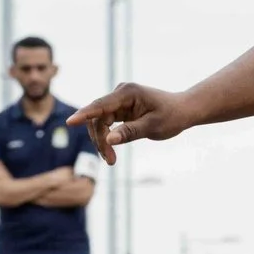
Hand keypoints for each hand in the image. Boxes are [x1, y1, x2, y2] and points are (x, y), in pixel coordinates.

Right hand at [67, 83, 186, 164]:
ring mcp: (118, 101)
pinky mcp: (119, 109)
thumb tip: (109, 139)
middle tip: (110, 160)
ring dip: (102, 141)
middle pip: (97, 118)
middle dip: (100, 139)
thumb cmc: (171, 116)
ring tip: (111, 160)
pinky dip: (107, 138)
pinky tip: (110, 152)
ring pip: (99, 122)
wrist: (182, 111)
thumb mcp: (153, 127)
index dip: (84, 115)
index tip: (70, 122)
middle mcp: (120, 94)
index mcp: (127, 93)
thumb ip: (130, 132)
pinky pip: (105, 124)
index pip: (101, 105)